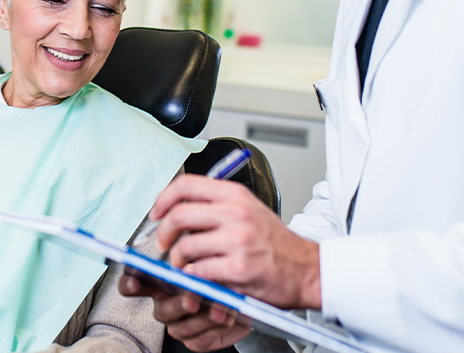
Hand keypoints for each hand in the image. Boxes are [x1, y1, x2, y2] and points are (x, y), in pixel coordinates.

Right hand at [120, 275, 250, 351]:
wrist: (242, 297)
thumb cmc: (218, 276)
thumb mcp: (206, 262)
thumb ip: (194, 263)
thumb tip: (190, 269)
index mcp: (160, 285)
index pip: (134, 284)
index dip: (129, 284)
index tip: (134, 283)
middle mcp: (166, 306)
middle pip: (161, 311)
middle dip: (178, 305)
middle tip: (192, 299)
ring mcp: (179, 325)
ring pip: (182, 328)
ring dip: (203, 319)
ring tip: (220, 309)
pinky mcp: (195, 340)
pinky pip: (200, 341)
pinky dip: (215, 329)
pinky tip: (226, 318)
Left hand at [150, 175, 321, 308]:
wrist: (308, 270)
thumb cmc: (277, 244)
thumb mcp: (249, 210)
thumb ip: (216, 205)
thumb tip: (176, 209)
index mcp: (235, 195)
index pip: (185, 185)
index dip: (163, 200)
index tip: (156, 214)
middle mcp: (236, 213)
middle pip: (179, 215)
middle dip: (163, 233)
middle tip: (164, 244)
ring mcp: (237, 241)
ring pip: (185, 246)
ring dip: (178, 261)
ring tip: (184, 266)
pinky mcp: (238, 268)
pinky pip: (199, 271)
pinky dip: (193, 277)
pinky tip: (200, 277)